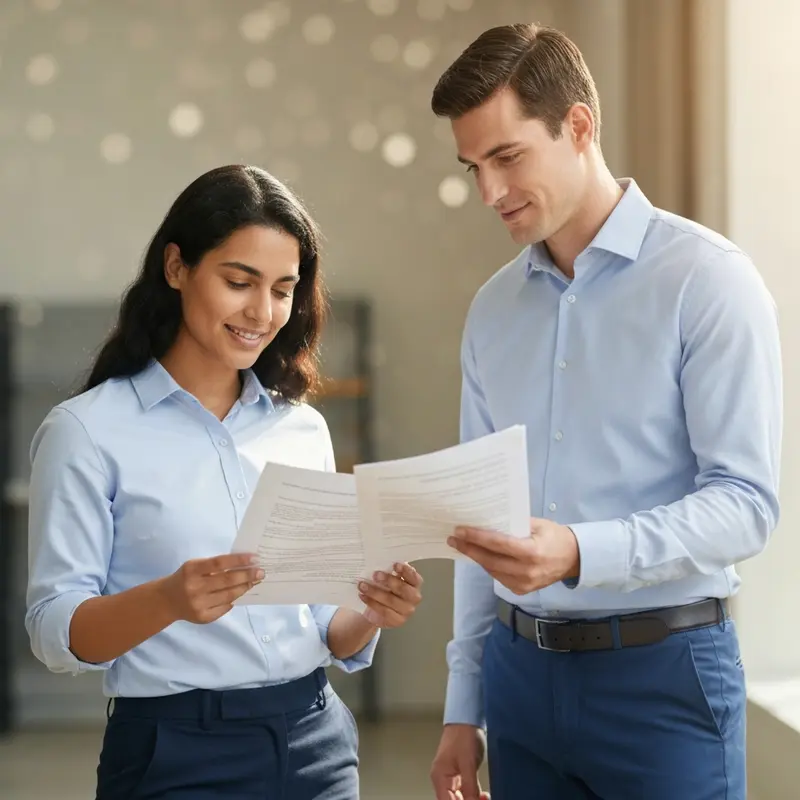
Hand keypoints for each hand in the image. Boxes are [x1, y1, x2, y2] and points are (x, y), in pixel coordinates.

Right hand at [159, 553, 262, 623]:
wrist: (166, 601)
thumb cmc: (186, 578)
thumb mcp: (195, 566)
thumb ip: (215, 566)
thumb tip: (244, 563)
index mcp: (192, 570)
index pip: (219, 563)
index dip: (239, 560)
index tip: (255, 558)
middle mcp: (194, 587)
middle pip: (227, 581)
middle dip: (247, 575)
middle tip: (261, 572)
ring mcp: (198, 604)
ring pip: (229, 595)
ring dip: (244, 587)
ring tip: (254, 581)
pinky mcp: (203, 617)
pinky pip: (225, 607)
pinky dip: (234, 599)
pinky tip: (240, 593)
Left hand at [358, 562, 422, 627]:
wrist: (379, 609)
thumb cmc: (386, 588)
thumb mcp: (389, 578)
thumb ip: (389, 571)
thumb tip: (380, 562)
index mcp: (415, 583)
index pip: (414, 577)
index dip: (405, 571)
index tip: (395, 565)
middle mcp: (414, 597)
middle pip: (403, 589)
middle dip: (388, 580)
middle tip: (375, 574)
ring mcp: (407, 611)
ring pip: (391, 600)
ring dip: (375, 592)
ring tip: (362, 585)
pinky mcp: (397, 621)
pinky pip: (384, 611)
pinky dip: (371, 603)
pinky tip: (363, 596)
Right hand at [430, 724, 489, 799]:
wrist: (467, 717)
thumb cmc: (464, 735)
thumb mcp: (468, 763)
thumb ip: (470, 787)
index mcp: (440, 777)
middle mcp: (442, 779)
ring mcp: (451, 776)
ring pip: (460, 798)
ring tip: (485, 798)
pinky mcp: (459, 773)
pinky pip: (464, 791)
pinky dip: (473, 795)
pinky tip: (483, 795)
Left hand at [447, 518, 579, 594]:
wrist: (574, 559)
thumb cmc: (556, 537)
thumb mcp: (538, 524)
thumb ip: (514, 524)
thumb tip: (487, 520)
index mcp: (532, 552)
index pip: (498, 544)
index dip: (477, 538)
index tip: (460, 531)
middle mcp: (527, 571)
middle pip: (490, 560)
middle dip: (469, 549)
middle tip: (453, 538)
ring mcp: (524, 584)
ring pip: (491, 570)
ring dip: (476, 558)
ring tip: (463, 545)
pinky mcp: (521, 591)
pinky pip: (498, 577)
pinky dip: (488, 566)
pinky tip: (479, 556)